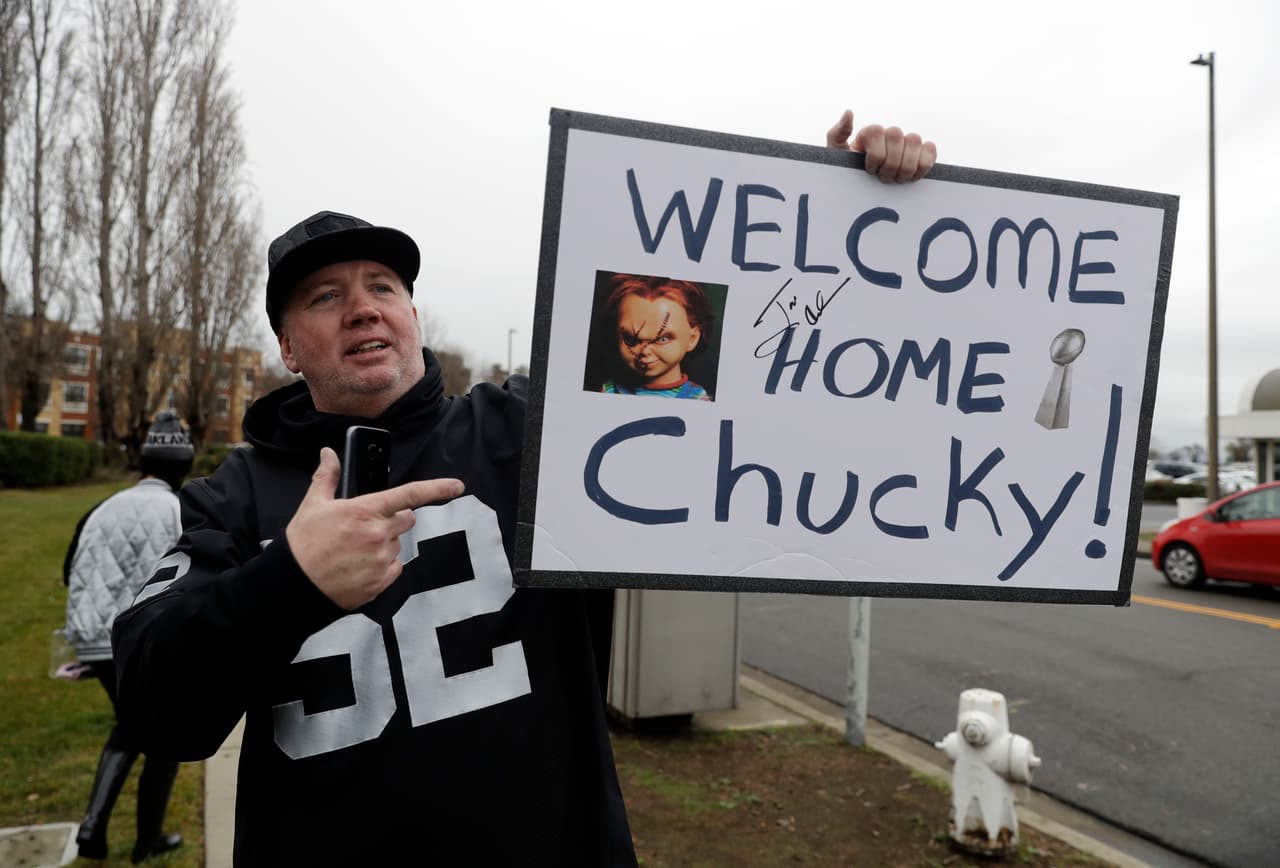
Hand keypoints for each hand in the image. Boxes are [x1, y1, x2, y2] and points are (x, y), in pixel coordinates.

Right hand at [286, 447, 463, 609]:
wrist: (293, 586)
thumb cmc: (303, 545)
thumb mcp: (312, 505)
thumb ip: (327, 477)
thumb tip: (329, 454)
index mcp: (364, 511)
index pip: (409, 495)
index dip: (438, 489)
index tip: (457, 486)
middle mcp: (378, 534)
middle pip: (407, 519)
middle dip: (393, 519)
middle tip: (368, 525)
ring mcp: (382, 559)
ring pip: (398, 543)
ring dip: (385, 543)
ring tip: (356, 549)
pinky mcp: (381, 581)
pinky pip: (395, 566)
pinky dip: (383, 565)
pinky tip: (360, 566)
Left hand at [826, 109, 936, 183]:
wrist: (866, 188)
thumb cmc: (849, 171)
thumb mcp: (836, 155)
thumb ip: (837, 134)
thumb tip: (849, 113)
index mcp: (872, 132)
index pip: (879, 135)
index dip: (875, 158)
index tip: (869, 169)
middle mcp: (891, 133)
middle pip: (898, 139)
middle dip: (890, 166)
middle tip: (882, 178)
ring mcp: (908, 142)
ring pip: (915, 142)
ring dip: (906, 168)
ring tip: (896, 178)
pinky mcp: (924, 152)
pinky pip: (930, 150)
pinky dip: (923, 165)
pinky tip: (912, 176)